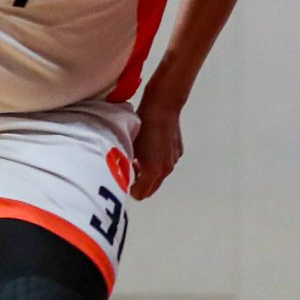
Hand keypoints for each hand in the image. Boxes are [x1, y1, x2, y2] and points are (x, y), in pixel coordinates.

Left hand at [131, 82, 185, 199]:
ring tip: (138, 157)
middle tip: (128, 171)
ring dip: (148, 173)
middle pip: (151, 189)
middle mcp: (165, 169)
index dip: (129, 189)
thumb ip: (127, 164)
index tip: (122, 179)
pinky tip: (150, 148)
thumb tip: (121, 172)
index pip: (140, 194)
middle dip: (139, 184)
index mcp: (153, 170)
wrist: (163, 105)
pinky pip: (165, 165)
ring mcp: (173, 161)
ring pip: (158, 177)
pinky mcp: (178, 152)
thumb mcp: (129, 144)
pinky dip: (157, 163)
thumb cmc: (142, 122)